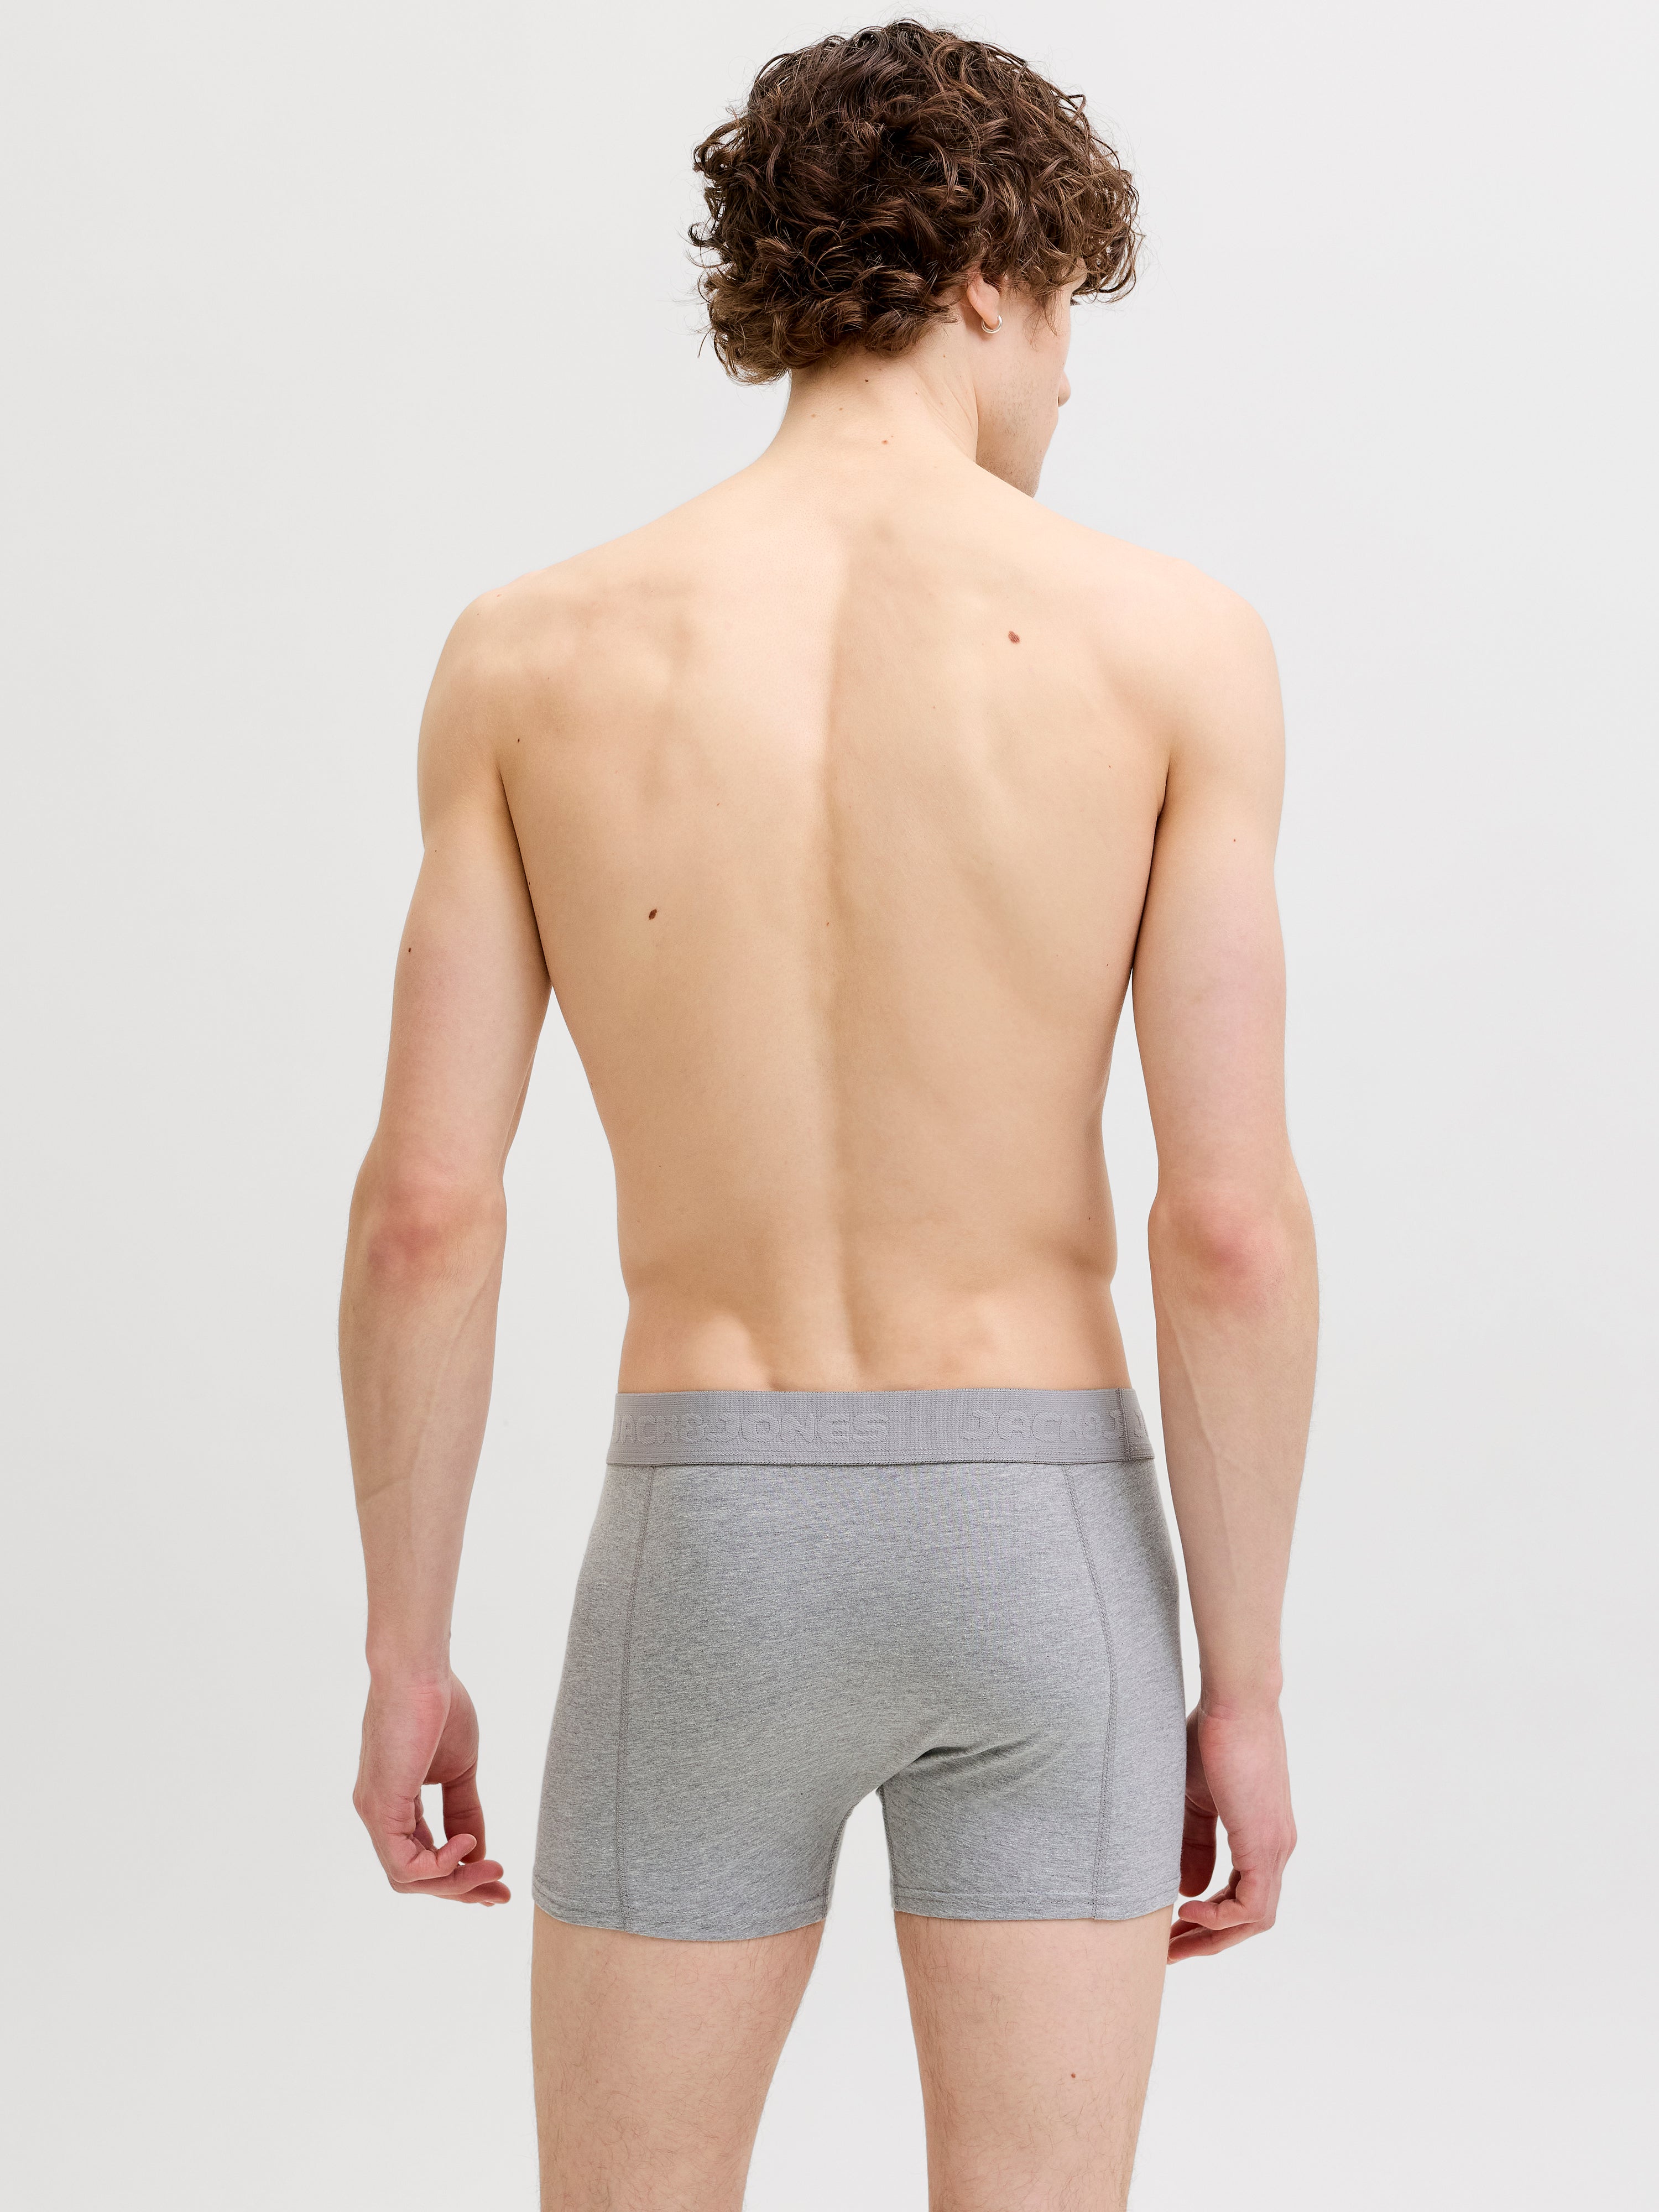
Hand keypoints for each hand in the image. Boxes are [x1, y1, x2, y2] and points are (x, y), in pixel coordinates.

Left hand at [353, 1672, 509, 1902]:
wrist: (420, 1672)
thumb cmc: (439, 1706)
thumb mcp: (460, 1770)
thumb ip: (464, 1811)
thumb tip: (478, 1852)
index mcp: (395, 1804)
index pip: (423, 1857)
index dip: (460, 1874)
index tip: (498, 1878)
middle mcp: (379, 1815)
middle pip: (415, 1877)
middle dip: (461, 1890)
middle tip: (502, 1894)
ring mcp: (376, 1814)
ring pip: (408, 1878)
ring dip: (456, 1883)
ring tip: (493, 1870)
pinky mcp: (380, 1809)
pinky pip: (405, 1864)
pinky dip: (440, 1866)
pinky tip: (468, 1845)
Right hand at [1168, 1699, 1294, 1961]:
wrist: (1234, 1702)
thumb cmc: (1210, 1736)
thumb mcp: (1194, 1799)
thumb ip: (1194, 1844)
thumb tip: (1190, 1891)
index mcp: (1261, 1836)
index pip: (1243, 1897)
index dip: (1210, 1921)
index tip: (1174, 1930)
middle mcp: (1276, 1848)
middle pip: (1251, 1918)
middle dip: (1209, 1941)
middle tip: (1171, 1954)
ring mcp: (1275, 1847)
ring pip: (1254, 1918)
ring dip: (1214, 1936)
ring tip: (1174, 1943)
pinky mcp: (1266, 1843)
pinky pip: (1253, 1904)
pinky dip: (1222, 1916)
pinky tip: (1188, 1910)